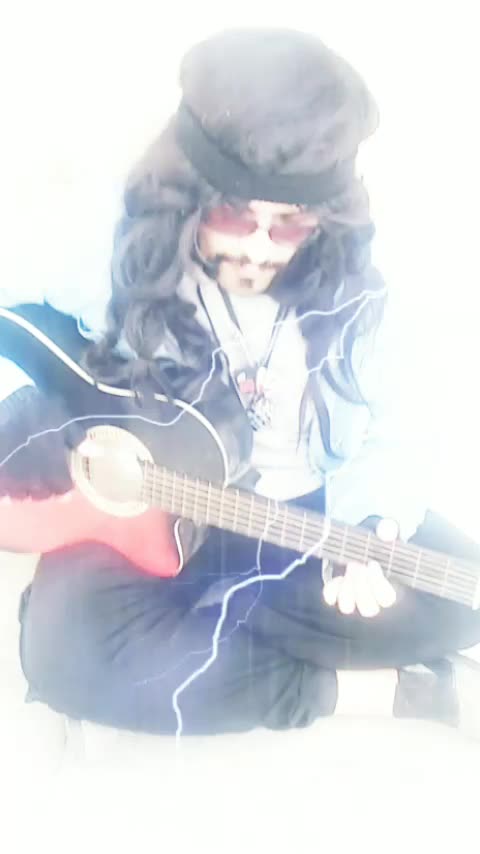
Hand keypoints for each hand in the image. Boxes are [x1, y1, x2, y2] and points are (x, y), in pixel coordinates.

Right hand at [0, 385, 84, 499]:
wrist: (5, 400)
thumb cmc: (36, 410)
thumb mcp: (63, 420)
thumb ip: (78, 439)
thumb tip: (97, 452)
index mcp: (54, 465)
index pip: (62, 488)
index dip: (64, 487)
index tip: (64, 483)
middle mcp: (33, 477)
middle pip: (41, 495)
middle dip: (45, 490)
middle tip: (45, 480)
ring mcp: (12, 477)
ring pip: (20, 495)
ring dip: (25, 491)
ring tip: (26, 481)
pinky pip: (2, 492)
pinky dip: (6, 491)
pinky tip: (8, 485)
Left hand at [322, 517, 398, 617]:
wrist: (361, 547)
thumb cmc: (378, 545)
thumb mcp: (384, 535)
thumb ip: (388, 531)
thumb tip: (387, 530)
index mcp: (389, 591)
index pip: (387, 599)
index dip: (379, 583)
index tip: (372, 563)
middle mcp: (372, 601)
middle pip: (368, 608)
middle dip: (360, 585)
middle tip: (357, 564)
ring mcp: (353, 600)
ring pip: (347, 607)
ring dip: (346, 588)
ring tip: (348, 567)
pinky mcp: (337, 595)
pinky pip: (331, 598)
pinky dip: (331, 589)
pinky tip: (337, 576)